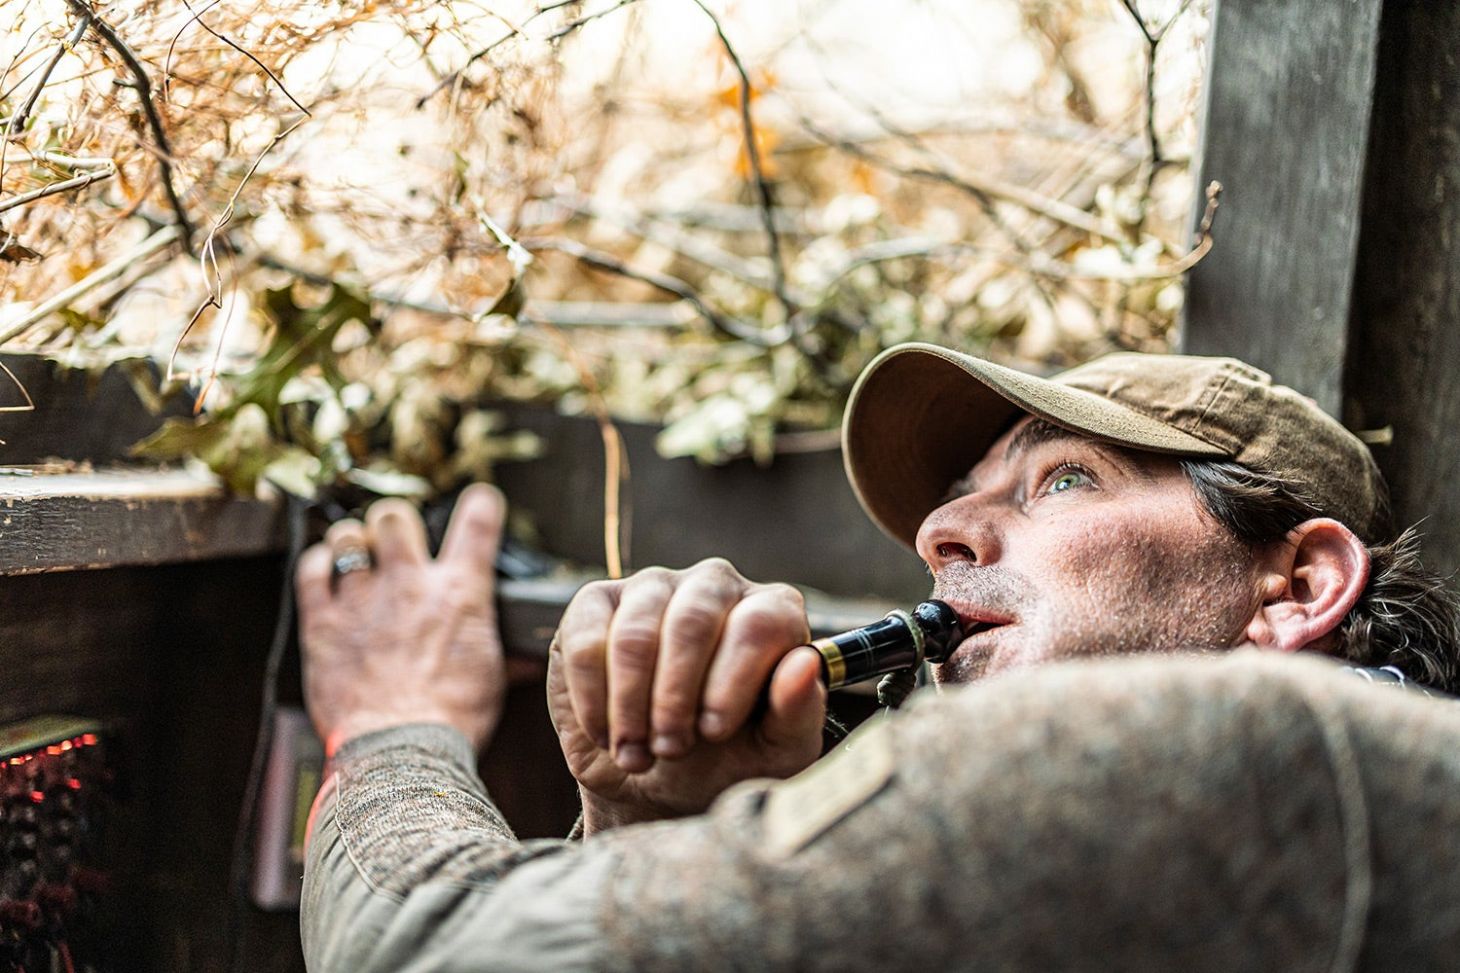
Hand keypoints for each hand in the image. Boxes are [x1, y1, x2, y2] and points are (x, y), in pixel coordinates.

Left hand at [296, 484, 506, 754]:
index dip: (480, 505)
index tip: (479, 502)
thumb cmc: (452, 718)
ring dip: (353, 542)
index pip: (477, 525)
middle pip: (395, 515)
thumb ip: (506, 654)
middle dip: (396, 523)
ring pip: (348, 535)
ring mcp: (362, 599)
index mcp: (460, 593)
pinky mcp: (323, 623)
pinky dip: (318, 565)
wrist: (402, 749)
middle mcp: (410, 584)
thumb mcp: (493, 678)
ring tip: (357, 557)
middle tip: (397, 543)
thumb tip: (529, 656)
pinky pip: (311, 570)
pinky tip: (325, 573)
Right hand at [549, 558, 826, 831]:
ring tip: (638, 754)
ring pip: (637, 633)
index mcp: (773, 612)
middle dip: (675, 696)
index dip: (733, 680)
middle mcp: (715, 585)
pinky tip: (607, 734)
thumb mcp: (775, 752)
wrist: (660, 783)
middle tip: (670, 749)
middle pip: (693, 621)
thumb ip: (796, 710)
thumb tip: (805, 665)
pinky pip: (587, 639)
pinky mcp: (597, 603)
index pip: (759, 624)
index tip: (714, 730)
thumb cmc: (730, 761)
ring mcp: (654, 587)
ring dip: (632, 704)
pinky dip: (593, 697)